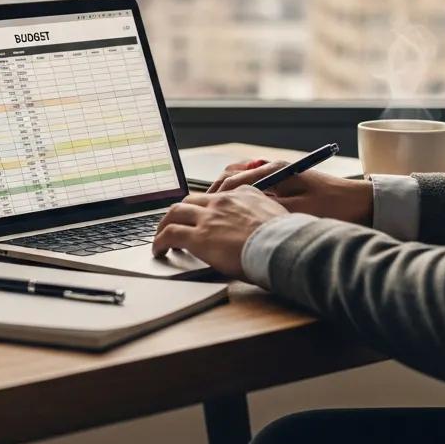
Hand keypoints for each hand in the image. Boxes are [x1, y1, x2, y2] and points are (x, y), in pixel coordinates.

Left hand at [152, 187, 287, 277]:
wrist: (282, 245)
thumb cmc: (285, 237)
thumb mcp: (277, 214)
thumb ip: (264, 212)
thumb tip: (264, 222)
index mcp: (242, 193)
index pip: (215, 196)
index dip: (204, 207)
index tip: (200, 216)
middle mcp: (222, 201)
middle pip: (190, 200)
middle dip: (179, 212)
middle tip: (174, 223)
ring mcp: (209, 218)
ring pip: (175, 213)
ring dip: (164, 224)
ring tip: (160, 237)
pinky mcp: (199, 237)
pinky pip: (170, 234)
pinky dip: (159, 241)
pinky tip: (159, 250)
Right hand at [208, 160, 373, 224]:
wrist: (363, 203)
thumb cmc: (334, 208)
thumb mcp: (298, 213)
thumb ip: (267, 210)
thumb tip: (240, 213)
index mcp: (274, 171)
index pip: (232, 180)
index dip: (215, 197)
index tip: (202, 210)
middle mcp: (273, 168)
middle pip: (231, 176)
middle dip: (214, 193)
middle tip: (202, 210)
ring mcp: (278, 174)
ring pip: (240, 179)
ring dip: (226, 192)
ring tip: (214, 211)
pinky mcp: (284, 184)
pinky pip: (252, 185)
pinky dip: (239, 194)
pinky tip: (238, 211)